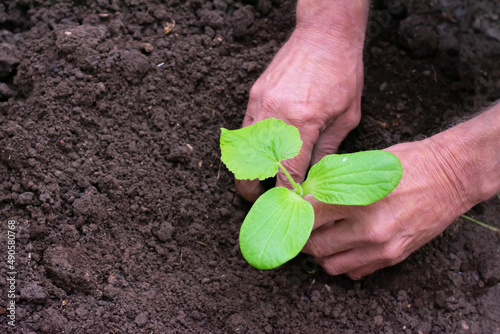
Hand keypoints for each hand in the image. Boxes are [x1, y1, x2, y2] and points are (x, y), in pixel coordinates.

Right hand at [236, 1, 368, 201]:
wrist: (324, 35)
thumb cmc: (342, 73)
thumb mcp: (346, 117)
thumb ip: (326, 150)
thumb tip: (314, 177)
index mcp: (302, 123)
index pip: (287, 172)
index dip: (285, 193)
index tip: (287, 206)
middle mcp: (275, 116)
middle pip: (253, 166)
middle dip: (252, 189)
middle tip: (259, 200)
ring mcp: (260, 104)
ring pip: (243, 150)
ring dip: (248, 169)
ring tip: (257, 181)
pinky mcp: (254, 96)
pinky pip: (244, 130)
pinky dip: (249, 147)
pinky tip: (259, 154)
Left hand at [302, 139, 473, 279]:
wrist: (452, 177)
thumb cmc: (409, 163)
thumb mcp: (366, 164)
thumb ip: (335, 182)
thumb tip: (307, 193)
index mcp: (358, 200)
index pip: (309, 216)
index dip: (294, 213)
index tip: (290, 209)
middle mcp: (368, 229)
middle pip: (316, 246)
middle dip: (303, 237)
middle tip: (300, 226)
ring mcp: (382, 248)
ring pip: (332, 265)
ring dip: (321, 254)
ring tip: (321, 237)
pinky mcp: (394, 257)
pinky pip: (356, 272)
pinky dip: (343, 262)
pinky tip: (344, 246)